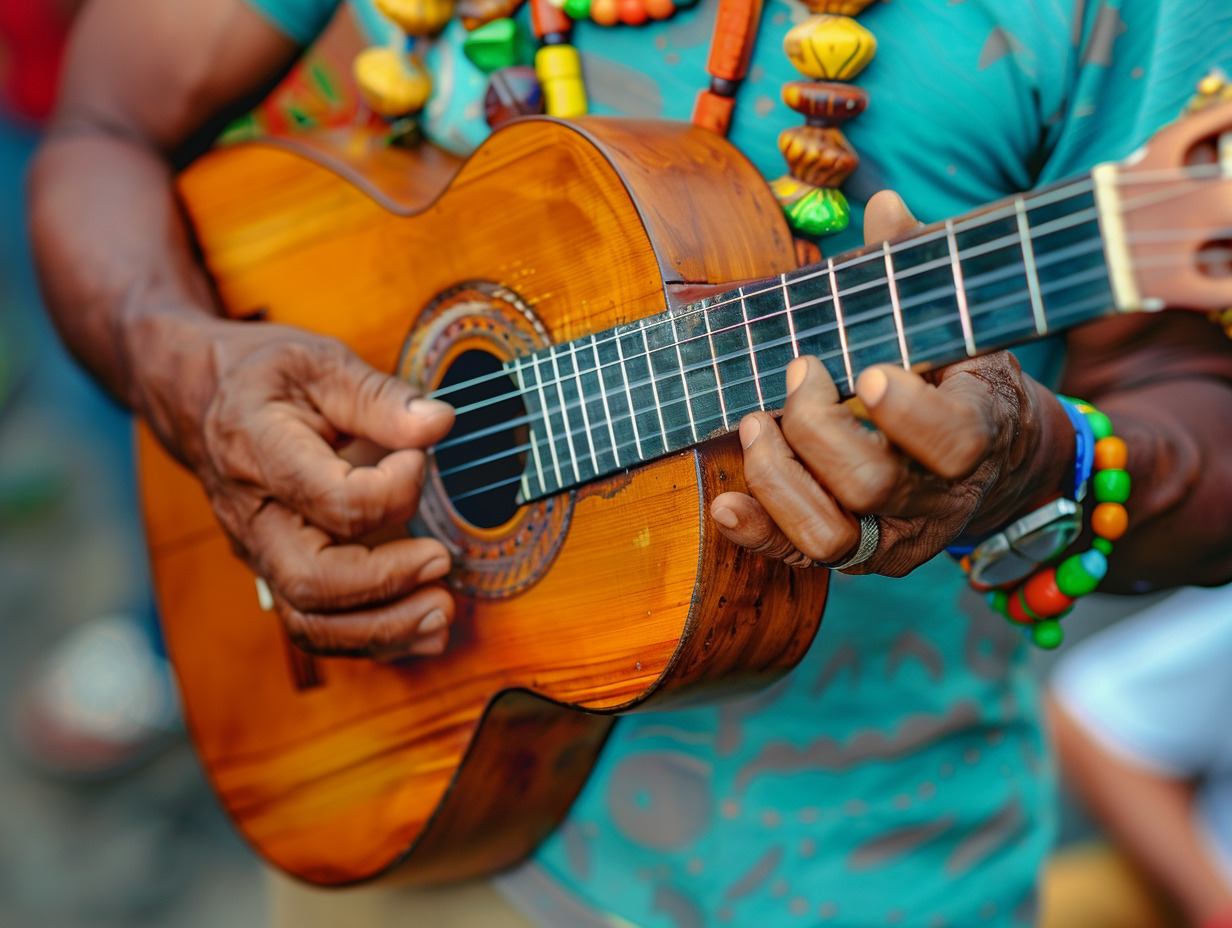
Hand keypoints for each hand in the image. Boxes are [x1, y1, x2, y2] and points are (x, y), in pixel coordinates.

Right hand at [139, 317, 456, 658]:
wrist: (202, 399)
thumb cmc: (265, 378)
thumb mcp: (319, 362)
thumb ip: (379, 396)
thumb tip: (437, 422)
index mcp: (258, 451)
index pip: (329, 499)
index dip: (392, 489)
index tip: (419, 459)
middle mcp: (253, 516)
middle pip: (312, 581)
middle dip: (387, 583)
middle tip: (442, 560)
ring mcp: (262, 553)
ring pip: (310, 622)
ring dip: (383, 629)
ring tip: (443, 611)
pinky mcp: (279, 572)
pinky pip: (317, 626)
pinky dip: (372, 640)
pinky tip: (423, 630)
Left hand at [710, 191, 1072, 575]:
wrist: (993, 462)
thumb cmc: (963, 380)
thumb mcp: (956, 323)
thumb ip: (917, 271)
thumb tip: (885, 204)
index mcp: (979, 435)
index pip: (956, 443)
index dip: (908, 412)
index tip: (869, 370)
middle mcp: (939, 499)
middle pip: (871, 485)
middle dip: (816, 427)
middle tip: (799, 373)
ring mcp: (898, 536)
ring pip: (831, 536)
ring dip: (779, 478)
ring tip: (756, 424)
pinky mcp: (860, 556)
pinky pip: (802, 561)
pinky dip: (758, 532)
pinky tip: (728, 499)